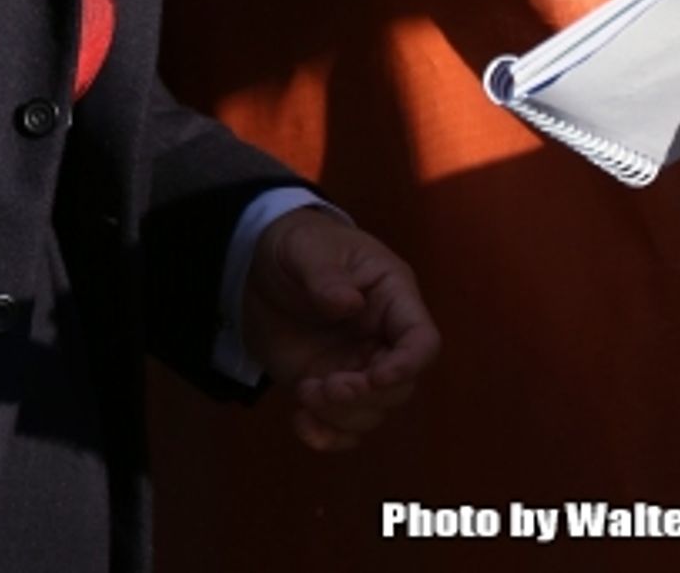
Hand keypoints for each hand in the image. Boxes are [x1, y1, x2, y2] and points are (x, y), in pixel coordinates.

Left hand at [243, 208, 439, 450]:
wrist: (257, 265)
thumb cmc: (297, 244)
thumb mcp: (306, 249)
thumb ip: (326, 276)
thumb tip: (349, 304)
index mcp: (391, 297)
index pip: (421, 340)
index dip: (408, 366)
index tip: (375, 379)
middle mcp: (382, 339)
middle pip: (400, 388)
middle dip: (364, 397)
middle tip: (326, 387)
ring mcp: (356, 366)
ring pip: (372, 413)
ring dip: (341, 417)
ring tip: (305, 392)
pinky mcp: (329, 386)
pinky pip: (342, 426)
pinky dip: (326, 436)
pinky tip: (301, 423)